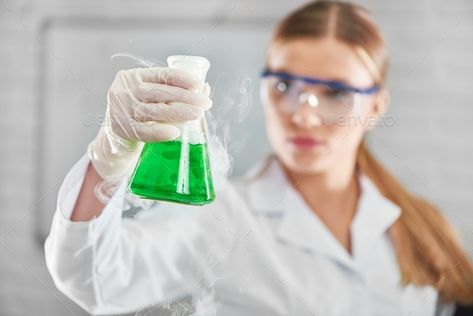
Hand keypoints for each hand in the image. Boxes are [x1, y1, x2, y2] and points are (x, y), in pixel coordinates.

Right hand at [87, 67, 211, 181]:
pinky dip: (160, 132)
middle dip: (187, 98)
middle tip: (205, 103)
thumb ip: (172, 91)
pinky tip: (175, 132)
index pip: (160, 75)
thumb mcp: (150, 98)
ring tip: (197, 115)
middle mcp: (124, 90)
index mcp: (133, 77)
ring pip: (155, 110)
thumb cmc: (139, 113)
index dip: (181, 78)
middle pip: (161, 93)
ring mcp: (121, 109)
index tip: (199, 84)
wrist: (115, 137)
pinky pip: (144, 131)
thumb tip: (205, 88)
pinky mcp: (121, 129)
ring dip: (179, 112)